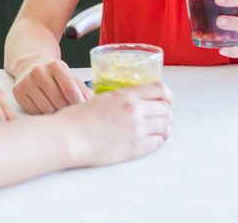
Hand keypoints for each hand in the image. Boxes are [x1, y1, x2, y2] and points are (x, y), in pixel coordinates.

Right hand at [11, 57, 92, 113]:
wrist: (30, 65)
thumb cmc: (54, 75)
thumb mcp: (70, 76)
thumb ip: (83, 90)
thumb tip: (94, 104)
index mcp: (56, 66)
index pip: (70, 90)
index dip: (78, 103)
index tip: (82, 110)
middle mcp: (39, 71)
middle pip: (59, 101)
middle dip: (66, 109)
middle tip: (69, 110)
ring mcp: (27, 82)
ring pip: (46, 109)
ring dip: (54, 113)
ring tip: (57, 107)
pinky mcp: (18, 91)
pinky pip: (34, 111)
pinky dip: (42, 113)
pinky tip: (45, 106)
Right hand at [58, 81, 172, 166]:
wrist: (69, 137)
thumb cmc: (78, 118)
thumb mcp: (102, 98)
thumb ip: (120, 99)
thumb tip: (131, 102)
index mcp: (126, 95)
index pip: (159, 89)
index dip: (167, 95)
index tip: (167, 100)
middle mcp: (135, 110)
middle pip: (165, 108)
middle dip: (168, 113)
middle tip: (164, 118)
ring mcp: (137, 129)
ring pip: (165, 126)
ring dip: (166, 128)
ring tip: (162, 131)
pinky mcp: (136, 148)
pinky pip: (158, 142)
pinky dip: (159, 141)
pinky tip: (153, 140)